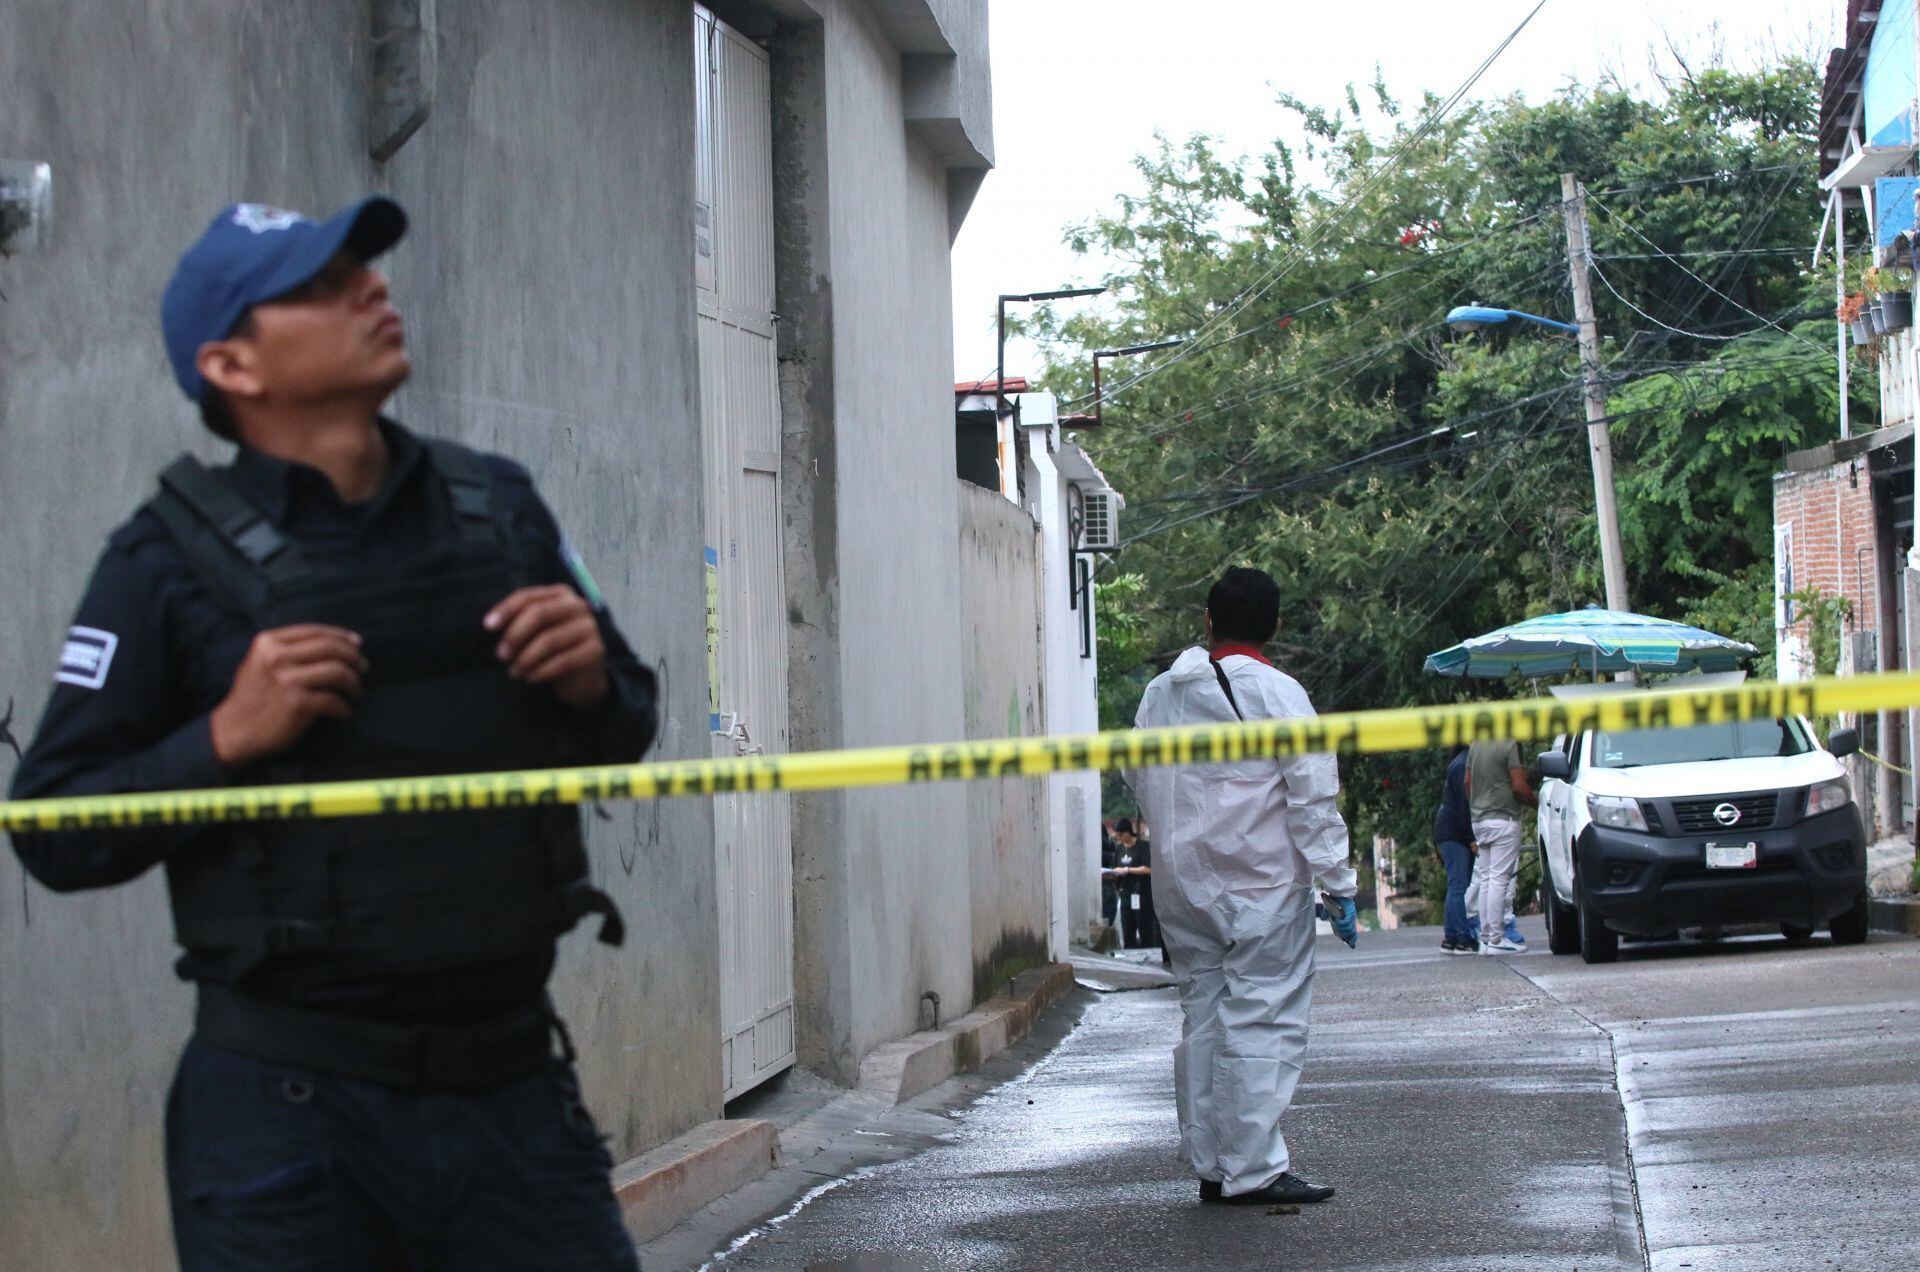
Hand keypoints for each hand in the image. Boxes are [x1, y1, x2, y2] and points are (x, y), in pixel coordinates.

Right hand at [210, 625, 366, 766]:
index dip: (341, 637)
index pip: (315, 632)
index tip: (357, 645)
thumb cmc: (253, 697)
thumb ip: (288, 649)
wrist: (233, 731)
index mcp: (268, 642)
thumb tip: (337, 641)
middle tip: (364, 669)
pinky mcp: (296, 704)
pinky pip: (334, 701)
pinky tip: (346, 713)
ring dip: (354, 684)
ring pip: (338, 672)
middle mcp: (276, 657)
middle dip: (354, 658)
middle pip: (331, 648)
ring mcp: (287, 680)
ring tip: (357, 693)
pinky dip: (345, 708)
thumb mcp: (260, 662)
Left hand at [484, 585, 608, 705]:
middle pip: (540, 613)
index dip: (506, 609)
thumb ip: (520, 621)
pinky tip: (530, 678)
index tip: (487, 626)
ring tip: (514, 671)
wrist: (583, 677)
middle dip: (515, 635)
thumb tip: (489, 624)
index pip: (529, 596)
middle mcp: (578, 606)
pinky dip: (541, 671)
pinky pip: (563, 661)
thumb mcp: (537, 630)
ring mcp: (589, 627)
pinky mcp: (595, 650)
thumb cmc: (553, 649)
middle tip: (500, 655)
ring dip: (526, 658)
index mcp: (561, 594)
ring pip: (549, 640)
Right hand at [1323, 895, 1358, 947]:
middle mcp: (1350, 920)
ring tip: (1337, 926)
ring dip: (1342, 930)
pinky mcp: (1350, 914)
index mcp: (1347, 920)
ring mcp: (1351, 917)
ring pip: (1348, 929)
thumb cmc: (1333, 900)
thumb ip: (1326, 914)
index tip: (1352, 945)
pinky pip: (1346, 923)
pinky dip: (1342, 924)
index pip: (1352, 932)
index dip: (1352, 939)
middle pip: (1350, 933)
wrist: (1337, 893)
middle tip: (1342, 936)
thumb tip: (1322, 918)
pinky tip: (1338, 921)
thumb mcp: (1329, 908)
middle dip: (1345, 936)